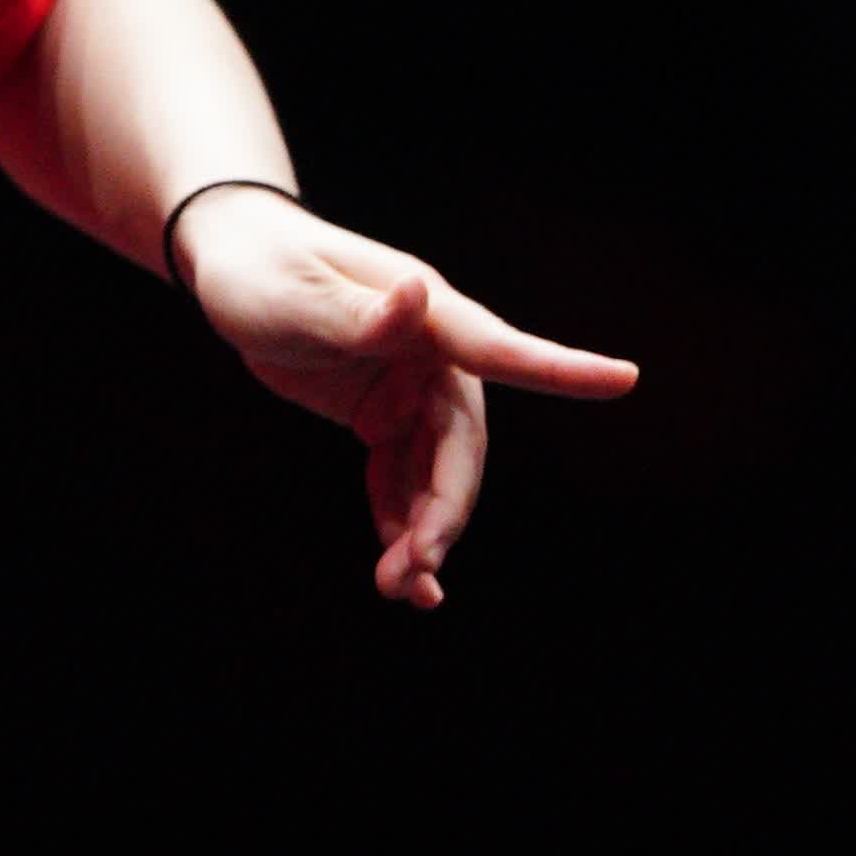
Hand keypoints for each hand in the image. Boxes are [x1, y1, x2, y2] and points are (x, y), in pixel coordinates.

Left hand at [176, 189, 637, 607]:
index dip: (561, 369)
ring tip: (401, 589)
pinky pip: (403, 480)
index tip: (624, 379)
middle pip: (462, 445)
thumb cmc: (262, 270)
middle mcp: (434, 354)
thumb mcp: (297, 298)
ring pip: (437, 474)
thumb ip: (358, 314)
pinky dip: (401, 525)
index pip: (501, 348)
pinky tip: (397, 571)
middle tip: (419, 568)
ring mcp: (412, 387)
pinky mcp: (384, 414)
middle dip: (446, 511)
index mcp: (428, 315)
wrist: (231, 266)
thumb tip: (418, 298)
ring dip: (425, 531)